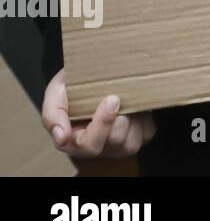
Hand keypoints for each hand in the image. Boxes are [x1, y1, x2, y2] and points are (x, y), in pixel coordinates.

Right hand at [41, 68, 155, 158]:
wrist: (95, 73)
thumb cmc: (72, 86)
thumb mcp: (56, 92)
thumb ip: (53, 114)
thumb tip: (61, 137)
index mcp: (73, 140)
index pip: (88, 145)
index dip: (102, 125)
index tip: (110, 100)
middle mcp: (96, 146)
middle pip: (112, 143)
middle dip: (118, 119)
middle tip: (117, 97)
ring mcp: (117, 145)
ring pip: (130, 144)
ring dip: (132, 120)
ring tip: (126, 102)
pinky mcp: (136, 137)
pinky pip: (146, 134)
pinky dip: (144, 119)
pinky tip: (135, 106)